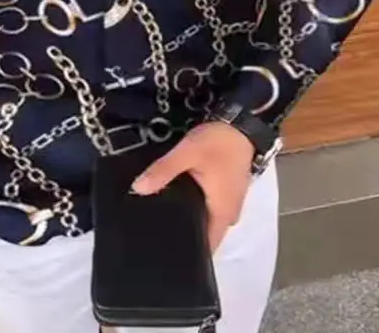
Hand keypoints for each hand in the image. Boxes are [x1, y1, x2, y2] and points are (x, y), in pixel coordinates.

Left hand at [131, 122, 254, 251]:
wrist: (242, 124)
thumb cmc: (219, 143)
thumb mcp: (188, 153)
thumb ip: (163, 171)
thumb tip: (137, 189)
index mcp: (221, 215)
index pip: (204, 248)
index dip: (183, 253)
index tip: (158, 254)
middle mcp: (227, 216)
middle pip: (202, 236)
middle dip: (179, 235)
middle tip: (149, 233)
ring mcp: (228, 204)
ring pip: (204, 221)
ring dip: (186, 220)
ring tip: (156, 218)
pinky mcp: (225, 193)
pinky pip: (207, 209)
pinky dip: (193, 207)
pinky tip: (174, 200)